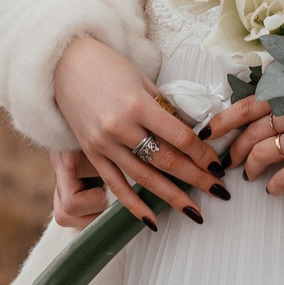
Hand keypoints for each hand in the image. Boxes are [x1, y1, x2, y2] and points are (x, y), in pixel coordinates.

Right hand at [51, 36, 223, 225]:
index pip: (180, 137)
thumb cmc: (107, 66)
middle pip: (167, 161)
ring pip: (144, 179)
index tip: (218, 166)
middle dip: (197, 179)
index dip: (202, 154)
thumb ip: (163, 109)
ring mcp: (104, 143)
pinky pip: (115, 185)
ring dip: (173, 198)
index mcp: (137, 104)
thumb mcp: (141, 80)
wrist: (64, 64)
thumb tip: (190, 135)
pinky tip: (152, 221)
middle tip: (219, 192)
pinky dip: (134, 205)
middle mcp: (120, 127)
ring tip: (195, 212)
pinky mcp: (91, 153)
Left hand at [213, 94, 283, 194]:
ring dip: (249, 168)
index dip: (224, 119)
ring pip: (261, 153)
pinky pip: (283, 178)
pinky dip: (274, 186)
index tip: (208, 132)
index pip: (249, 103)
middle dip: (232, 149)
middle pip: (250, 130)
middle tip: (227, 162)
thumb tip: (258, 117)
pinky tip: (274, 190)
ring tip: (249, 176)